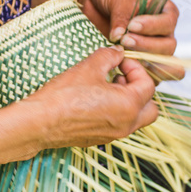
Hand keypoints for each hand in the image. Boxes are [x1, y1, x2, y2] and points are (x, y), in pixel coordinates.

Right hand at [23, 47, 157, 148]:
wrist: (40, 122)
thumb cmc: (65, 95)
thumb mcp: (90, 66)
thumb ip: (109, 56)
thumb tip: (118, 53)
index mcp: (129, 106)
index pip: (148, 84)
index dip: (135, 67)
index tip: (120, 61)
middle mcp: (126, 124)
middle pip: (150, 108)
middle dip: (140, 89)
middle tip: (121, 77)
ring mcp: (114, 135)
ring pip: (136, 119)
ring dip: (129, 101)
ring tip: (107, 87)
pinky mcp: (100, 139)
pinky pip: (119, 125)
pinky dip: (116, 112)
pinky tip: (95, 100)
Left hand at [82, 0, 183, 81]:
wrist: (95, 1)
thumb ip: (122, 14)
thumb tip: (119, 37)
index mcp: (165, 12)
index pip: (168, 24)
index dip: (152, 27)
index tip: (132, 25)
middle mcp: (163, 34)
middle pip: (167, 48)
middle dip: (146, 46)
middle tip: (125, 41)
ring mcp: (152, 52)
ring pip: (161, 65)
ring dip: (143, 63)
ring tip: (123, 55)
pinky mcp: (140, 65)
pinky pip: (148, 78)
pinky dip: (138, 77)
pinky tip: (121, 70)